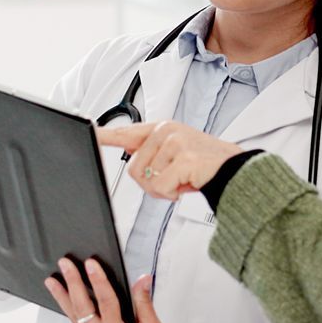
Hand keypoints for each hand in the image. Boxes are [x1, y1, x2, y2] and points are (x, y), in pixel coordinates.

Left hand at [44, 257, 169, 322]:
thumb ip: (144, 303)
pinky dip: (72, 315)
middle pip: (82, 308)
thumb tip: (141, 280)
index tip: (90, 264)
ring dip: (63, 299)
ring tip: (52, 282)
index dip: (97, 279)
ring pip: (75, 320)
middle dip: (72, 283)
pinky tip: (67, 305)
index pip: (104, 301)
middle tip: (64, 265)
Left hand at [97, 121, 244, 200]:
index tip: (87, 132)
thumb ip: (151, 155)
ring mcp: (175, 142)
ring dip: (162, 190)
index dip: (103, 135)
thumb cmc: (202, 165)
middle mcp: (165, 131)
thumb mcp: (174, 155)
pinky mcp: (183, 157)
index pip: (125, 132)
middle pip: (133, 168)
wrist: (234, 170)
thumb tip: (131, 162)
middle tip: (172, 181)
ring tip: (181, 181)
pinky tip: (186, 185)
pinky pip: (160, 186)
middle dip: (150, 184)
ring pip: (145, 179)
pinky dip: (171, 193)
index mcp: (160, 129)